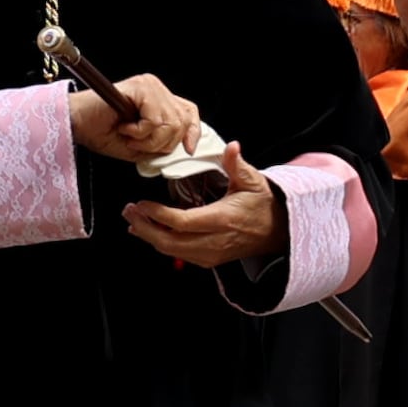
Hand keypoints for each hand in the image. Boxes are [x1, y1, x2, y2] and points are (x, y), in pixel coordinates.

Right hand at [70, 73, 197, 164]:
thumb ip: (162, 144)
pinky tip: (124, 127)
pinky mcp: (141, 87)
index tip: (189, 149)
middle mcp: (156, 88)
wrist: (77, 123)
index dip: (193, 131)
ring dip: (147, 140)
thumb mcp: (141, 146)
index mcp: (158, 99)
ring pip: (169, 124)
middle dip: (161, 144)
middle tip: (137, 144)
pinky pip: (154, 120)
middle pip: (181, 122)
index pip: (189, 112)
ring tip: (129, 136)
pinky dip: (139, 132)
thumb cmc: (101, 132)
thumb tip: (183, 147)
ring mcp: (149, 86)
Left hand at [124, 175, 286, 271]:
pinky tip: (149, 232)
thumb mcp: (253, 181)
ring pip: (171, 251)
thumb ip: (238, 164)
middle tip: (128, 212)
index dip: (157, 215)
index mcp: (222, 219)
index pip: (181, 222)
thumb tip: (232, 147)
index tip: (141, 203)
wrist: (278, 232)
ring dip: (149, 236)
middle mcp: (214, 241)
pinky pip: (179, 254)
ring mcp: (211, 254)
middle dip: (144, 228)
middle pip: (169, 242)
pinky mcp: (209, 260)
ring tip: (133, 220)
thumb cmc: (264, 205)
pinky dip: (161, 244)